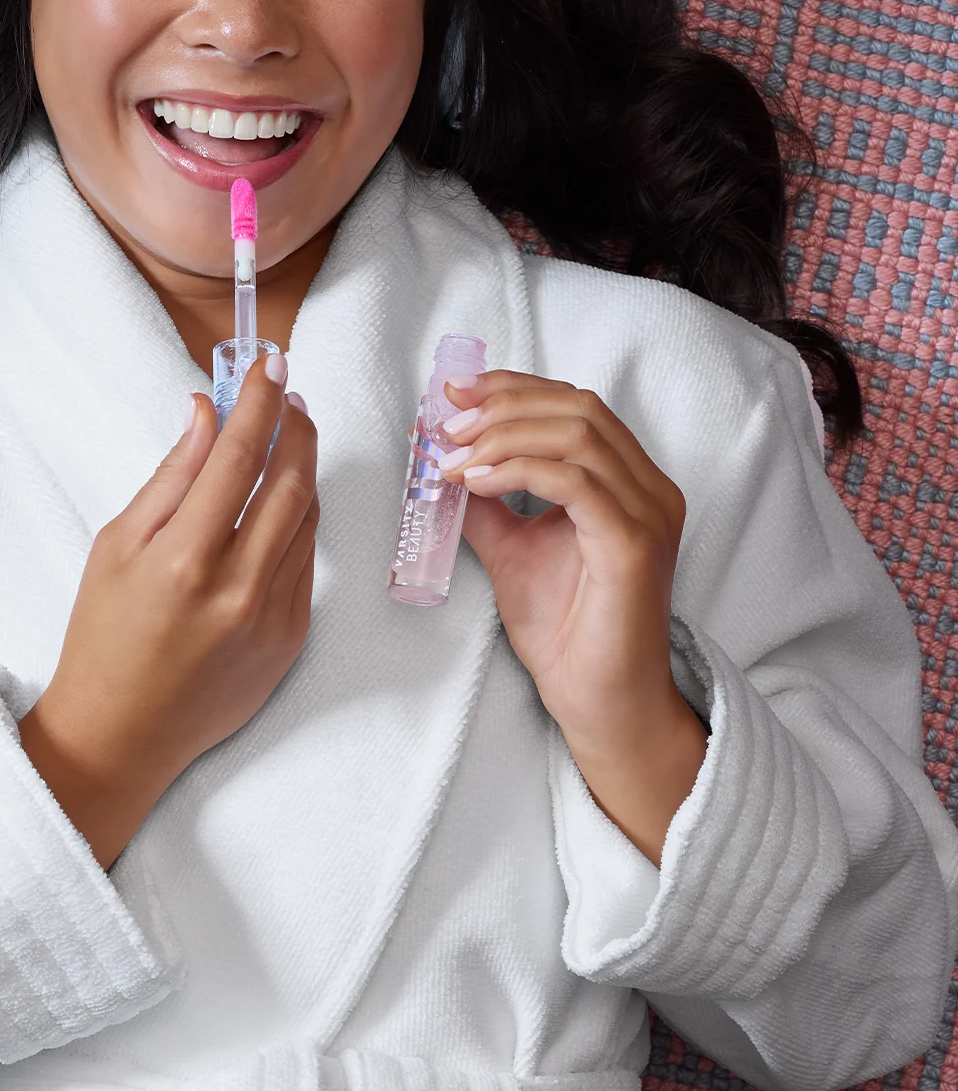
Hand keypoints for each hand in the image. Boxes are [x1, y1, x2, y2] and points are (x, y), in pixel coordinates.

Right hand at [19, 354, 318, 867]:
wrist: (121, 734)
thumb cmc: (104, 635)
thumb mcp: (116, 545)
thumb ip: (171, 475)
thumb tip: (206, 410)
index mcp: (183, 560)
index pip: (239, 457)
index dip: (259, 402)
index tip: (269, 365)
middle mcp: (237, 589)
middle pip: (292, 483)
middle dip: (297, 428)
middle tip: (287, 393)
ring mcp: (271, 619)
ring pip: (308, 521)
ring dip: (304, 470)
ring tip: (288, 437)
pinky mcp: (290, 642)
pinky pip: (306, 564)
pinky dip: (299, 522)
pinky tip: (282, 501)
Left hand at [436, 371, 706, 863]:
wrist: (596, 701)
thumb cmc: (565, 632)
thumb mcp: (510, 550)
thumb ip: (486, 504)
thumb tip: (443, 461)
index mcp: (630, 482)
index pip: (575, 405)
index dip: (512, 389)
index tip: (453, 395)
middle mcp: (649, 488)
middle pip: (578, 407)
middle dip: (503, 404)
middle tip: (446, 424)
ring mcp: (648, 514)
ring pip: (577, 433)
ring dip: (503, 434)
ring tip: (453, 455)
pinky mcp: (632, 544)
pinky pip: (574, 482)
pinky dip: (519, 470)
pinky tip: (476, 482)